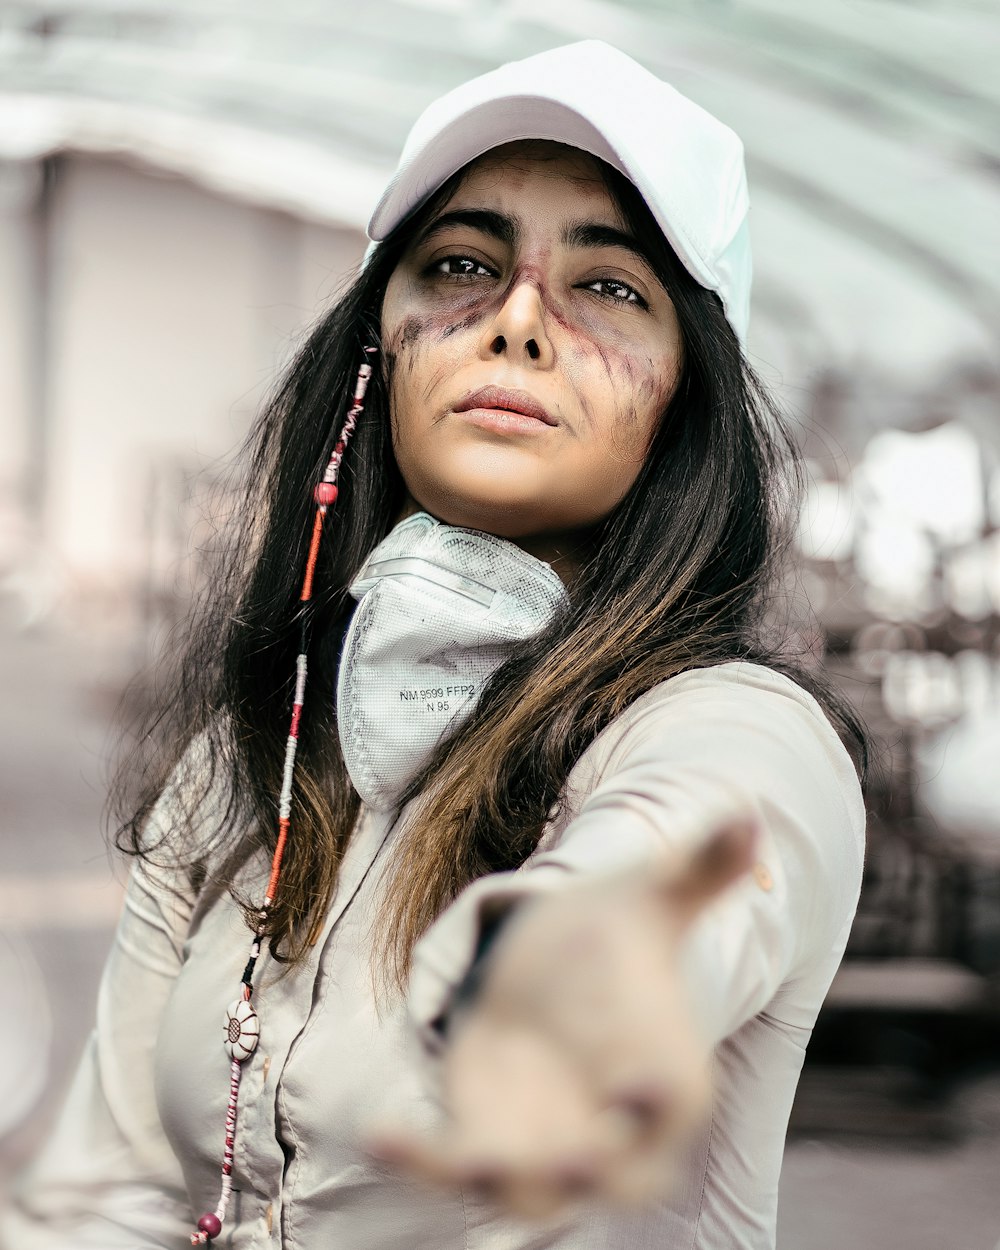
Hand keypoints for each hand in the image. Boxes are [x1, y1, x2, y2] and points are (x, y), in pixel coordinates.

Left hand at [371, 812, 756, 1219]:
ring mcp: (548, 1141)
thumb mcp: (651, 892)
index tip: (637, 1093)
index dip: (658, 1102)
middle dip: (596, 1177)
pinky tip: (380, 1130)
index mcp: (665, 1068)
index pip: (672, 1099)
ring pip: (532, 1191)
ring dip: (504, 1185)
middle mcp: (612, 1123)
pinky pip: (453, 1162)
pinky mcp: (485, 1137)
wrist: (560, 969)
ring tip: (467, 1158)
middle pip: (616, 1176)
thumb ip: (698, 865)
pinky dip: (420, 1159)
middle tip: (574, 1163)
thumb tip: (745, 811)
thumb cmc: (616, 937)